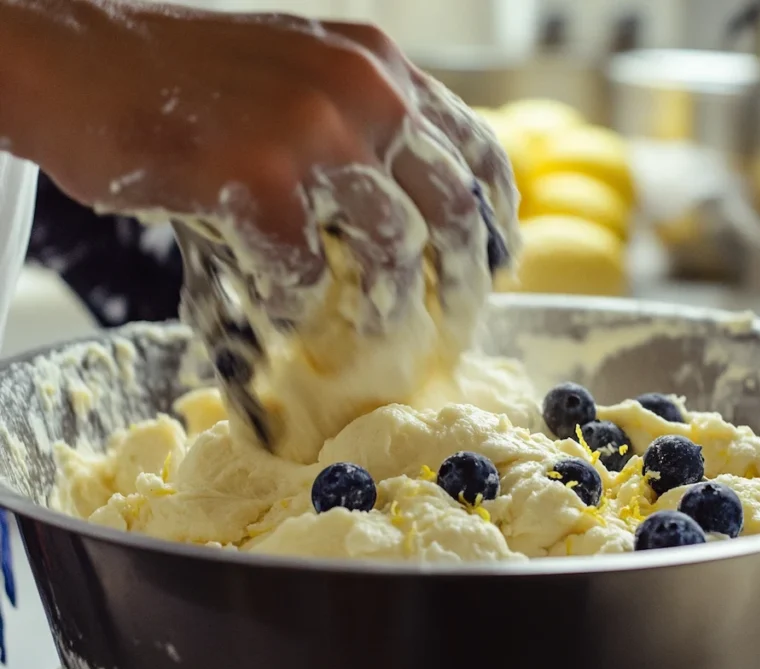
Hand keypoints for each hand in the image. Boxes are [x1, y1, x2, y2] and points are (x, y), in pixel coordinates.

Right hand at [3, 1, 518, 330]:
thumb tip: (411, 216)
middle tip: (461, 320)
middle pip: (453, 205)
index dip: (498, 212)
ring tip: (376, 334)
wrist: (80, 63)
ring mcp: (314, 131)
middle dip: (467, 277)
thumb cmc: (186, 79)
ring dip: (389, 305)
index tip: (500, 258)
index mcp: (379, 65)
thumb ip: (361, 126)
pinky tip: (285, 309)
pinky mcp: (260, 179)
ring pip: (394, 246)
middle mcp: (363, 89)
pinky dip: (299, 304)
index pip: (475, 145)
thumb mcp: (300, 73)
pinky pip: (306, 272)